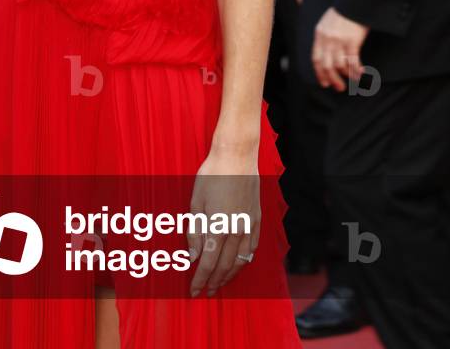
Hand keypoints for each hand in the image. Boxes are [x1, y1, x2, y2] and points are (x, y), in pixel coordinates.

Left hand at [187, 148, 259, 297]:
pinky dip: (244, 261)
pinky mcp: (256, 219)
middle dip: (214, 282)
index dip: (200, 280)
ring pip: (240, 261)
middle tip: (206, 292)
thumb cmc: (212, 175)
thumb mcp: (195, 202)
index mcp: (217, 226)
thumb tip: (192, 257)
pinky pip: (252, 248)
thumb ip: (194, 232)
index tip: (194, 291)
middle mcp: (235, 230)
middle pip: (224, 266)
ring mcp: (248, 226)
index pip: (207, 263)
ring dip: (229, 276)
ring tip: (220, 284)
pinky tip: (238, 265)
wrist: (237, 156)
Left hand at [311, 6, 369, 91]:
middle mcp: (327, 39)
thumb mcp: (328, 22)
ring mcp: (339, 40)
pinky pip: (352, 61)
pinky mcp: (352, 41)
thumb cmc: (344, 11)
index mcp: (319, 34)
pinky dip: (355, 70)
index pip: (316, 58)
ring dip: (345, 76)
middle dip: (332, 79)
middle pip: (326, 65)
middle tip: (338, 87)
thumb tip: (328, 52)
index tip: (324, 82)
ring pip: (338, 65)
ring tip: (352, 82)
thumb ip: (325, 35)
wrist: (353, 1)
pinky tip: (360, 74)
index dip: (319, 72)